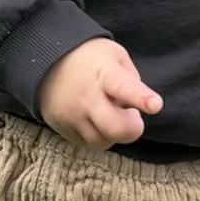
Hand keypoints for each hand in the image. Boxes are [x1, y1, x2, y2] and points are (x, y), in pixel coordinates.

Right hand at [39, 38, 162, 150]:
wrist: (44, 60)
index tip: (155, 105)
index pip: (124, 88)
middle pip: (116, 128)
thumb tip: (140, 106)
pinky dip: (97, 136)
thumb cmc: (89, 58)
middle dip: (132, 128)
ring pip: (103, 142)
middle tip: (131, 115)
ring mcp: (72, 115)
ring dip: (113, 133)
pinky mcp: (61, 128)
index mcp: (105, 74)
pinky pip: (87, 144)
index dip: (141, 98)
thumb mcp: (115, 55)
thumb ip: (131, 79)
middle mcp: (87, 97)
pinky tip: (94, 120)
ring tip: (108, 113)